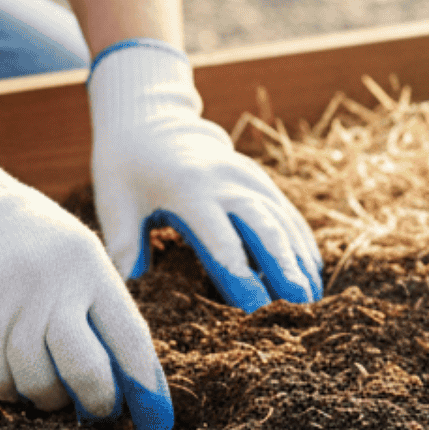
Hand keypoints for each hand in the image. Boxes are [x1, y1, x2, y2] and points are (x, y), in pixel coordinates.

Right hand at [0, 113, 172, 429]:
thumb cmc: (36, 246)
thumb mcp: (81, 258)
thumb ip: (104, 311)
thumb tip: (134, 382)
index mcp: (88, 268)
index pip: (130, 339)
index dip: (146, 387)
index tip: (158, 420)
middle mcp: (51, 286)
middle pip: (86, 371)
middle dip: (99, 403)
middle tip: (99, 410)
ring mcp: (7, 304)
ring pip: (39, 384)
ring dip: (49, 398)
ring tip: (51, 385)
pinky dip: (10, 390)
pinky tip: (14, 374)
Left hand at [88, 39, 322, 310]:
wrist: (152, 121)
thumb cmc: (127, 168)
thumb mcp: (115, 201)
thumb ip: (123, 244)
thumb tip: (127, 289)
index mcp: (189, 188)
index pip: (220, 237)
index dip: (240, 274)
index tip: (255, 308)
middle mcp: (226, 181)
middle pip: (264, 226)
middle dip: (284, 266)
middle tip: (302, 305)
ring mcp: (247, 177)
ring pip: (282, 220)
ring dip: (299, 258)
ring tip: (313, 299)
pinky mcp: (258, 180)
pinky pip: (287, 212)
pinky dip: (301, 241)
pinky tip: (312, 270)